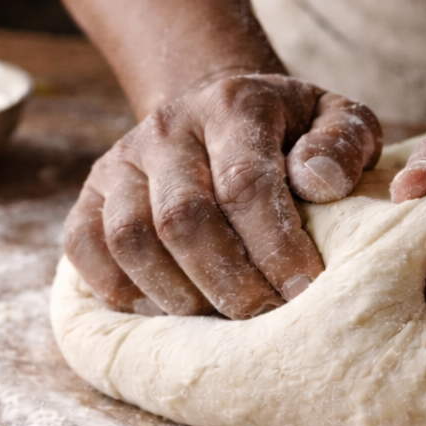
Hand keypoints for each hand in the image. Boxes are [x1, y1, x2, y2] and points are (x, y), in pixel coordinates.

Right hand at [65, 72, 381, 317]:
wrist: (220, 111)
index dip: (275, 246)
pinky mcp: (91, 192)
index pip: (245, 183)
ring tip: (219, 321)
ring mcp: (122, 159)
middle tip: (265, 317)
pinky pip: (83, 245)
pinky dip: (118, 289)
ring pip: (131, 238)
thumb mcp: (336, 119)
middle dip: (228, 282)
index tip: (305, 290)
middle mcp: (168, 126)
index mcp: (233, 104)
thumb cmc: (291, 130)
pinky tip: (163, 311)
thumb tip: (320, 183)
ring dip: (177, 293)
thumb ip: (342, 144)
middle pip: (183, 218)